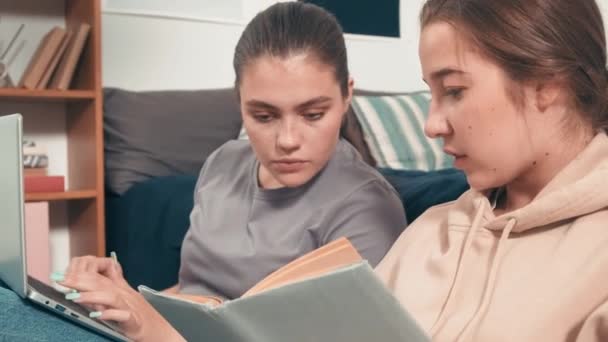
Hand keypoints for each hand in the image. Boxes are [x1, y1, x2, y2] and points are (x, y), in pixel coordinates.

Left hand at [59, 256, 184, 341]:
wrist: (157, 329)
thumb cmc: (139, 314)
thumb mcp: (125, 295)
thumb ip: (115, 281)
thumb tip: (107, 267)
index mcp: (118, 289)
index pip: (97, 278)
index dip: (79, 275)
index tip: (60, 275)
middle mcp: (123, 295)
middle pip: (101, 284)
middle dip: (80, 281)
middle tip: (61, 281)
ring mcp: (129, 308)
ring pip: (110, 297)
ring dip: (92, 296)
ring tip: (74, 297)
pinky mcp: (133, 321)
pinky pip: (122, 316)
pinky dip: (110, 314)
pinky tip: (98, 315)